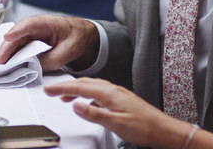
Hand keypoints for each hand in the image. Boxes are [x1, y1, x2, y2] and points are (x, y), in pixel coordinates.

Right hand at [0, 15, 97, 70]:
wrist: (82, 36)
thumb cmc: (76, 38)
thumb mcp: (67, 52)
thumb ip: (49, 61)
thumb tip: (32, 68)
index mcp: (46, 23)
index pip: (28, 24)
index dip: (17, 31)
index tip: (8, 37)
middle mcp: (33, 26)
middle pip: (15, 37)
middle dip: (5, 50)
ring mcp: (29, 34)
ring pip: (13, 44)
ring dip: (5, 55)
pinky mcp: (28, 42)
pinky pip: (16, 50)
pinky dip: (11, 58)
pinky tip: (6, 67)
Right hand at [45, 78, 194, 148]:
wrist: (163, 129)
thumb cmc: (144, 127)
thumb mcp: (115, 123)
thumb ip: (94, 114)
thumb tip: (76, 105)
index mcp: (110, 93)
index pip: (81, 87)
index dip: (62, 88)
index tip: (49, 90)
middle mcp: (114, 90)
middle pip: (85, 83)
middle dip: (67, 86)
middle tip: (52, 91)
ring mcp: (119, 94)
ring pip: (93, 87)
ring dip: (77, 90)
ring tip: (66, 97)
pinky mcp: (122, 100)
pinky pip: (100, 93)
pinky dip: (89, 96)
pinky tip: (88, 104)